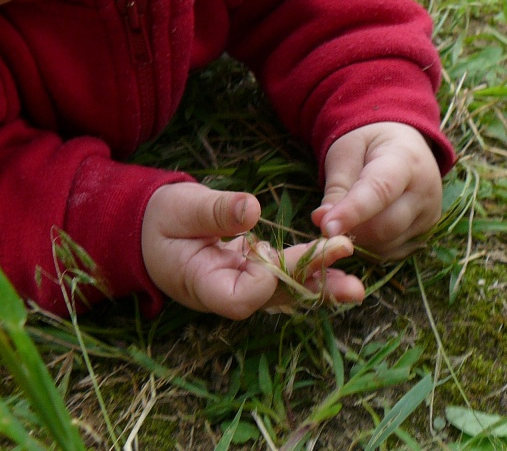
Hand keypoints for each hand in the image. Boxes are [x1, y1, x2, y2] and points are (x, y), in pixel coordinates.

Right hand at [141, 182, 364, 318]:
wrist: (149, 228)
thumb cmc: (159, 219)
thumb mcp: (180, 208)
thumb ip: (215, 211)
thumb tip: (252, 208)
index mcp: (201, 284)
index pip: (240, 298)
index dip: (261, 281)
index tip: (267, 254)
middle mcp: (226, 292)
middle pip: (274, 296)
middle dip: (312, 286)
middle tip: (352, 286)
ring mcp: (241, 283)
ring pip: (285, 289)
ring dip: (321, 283)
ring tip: (356, 286)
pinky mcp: (252, 269)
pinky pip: (284, 273)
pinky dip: (310, 266)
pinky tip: (338, 260)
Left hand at [313, 122, 442, 259]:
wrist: (401, 142)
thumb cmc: (369, 143)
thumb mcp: (346, 152)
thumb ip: (336, 187)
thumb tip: (323, 223)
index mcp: (406, 159)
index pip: (380, 191)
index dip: (352, 212)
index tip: (326, 227)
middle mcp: (425, 189)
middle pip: (385, 226)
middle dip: (351, 230)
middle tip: (326, 222)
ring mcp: (429, 213)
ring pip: (387, 243)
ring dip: (359, 239)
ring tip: (346, 216)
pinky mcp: (426, 230)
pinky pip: (392, 250)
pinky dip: (371, 245)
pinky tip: (363, 225)